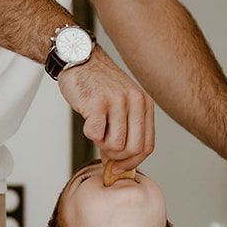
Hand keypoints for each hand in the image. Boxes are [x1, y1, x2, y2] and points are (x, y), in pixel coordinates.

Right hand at [58, 49, 154, 173]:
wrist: (79, 59)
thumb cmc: (98, 84)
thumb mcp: (122, 105)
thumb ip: (127, 131)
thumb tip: (121, 165)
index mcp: (145, 105)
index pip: (147, 147)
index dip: (132, 163)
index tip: (118, 168)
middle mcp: (135, 102)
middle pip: (133, 150)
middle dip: (116, 158)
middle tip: (103, 148)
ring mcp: (117, 101)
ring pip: (116, 145)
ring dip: (101, 145)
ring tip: (96, 130)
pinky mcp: (98, 102)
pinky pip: (96, 135)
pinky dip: (89, 134)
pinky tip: (88, 121)